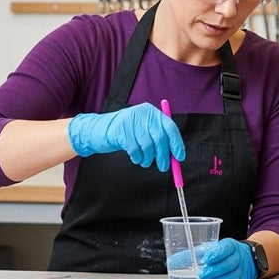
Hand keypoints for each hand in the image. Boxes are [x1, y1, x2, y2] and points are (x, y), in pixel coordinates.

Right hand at [67, 103, 184, 170]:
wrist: (99, 130)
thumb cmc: (126, 134)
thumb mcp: (144, 131)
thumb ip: (159, 140)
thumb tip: (175, 155)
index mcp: (152, 112)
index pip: (170, 127)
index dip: (176, 144)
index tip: (179, 158)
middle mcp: (143, 113)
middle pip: (160, 137)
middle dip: (164, 155)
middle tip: (163, 167)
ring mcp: (131, 121)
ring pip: (147, 145)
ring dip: (148, 158)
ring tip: (144, 161)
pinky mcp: (121, 130)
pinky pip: (135, 150)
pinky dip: (137, 157)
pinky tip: (135, 158)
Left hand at [199, 239, 256, 278]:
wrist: (244, 258)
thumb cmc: (222, 254)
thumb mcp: (213, 248)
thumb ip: (198, 253)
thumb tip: (175, 260)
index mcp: (231, 245)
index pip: (225, 248)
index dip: (216, 255)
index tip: (205, 260)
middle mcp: (239, 256)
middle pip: (229, 264)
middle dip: (214, 271)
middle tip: (202, 275)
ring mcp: (243, 269)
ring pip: (233, 277)